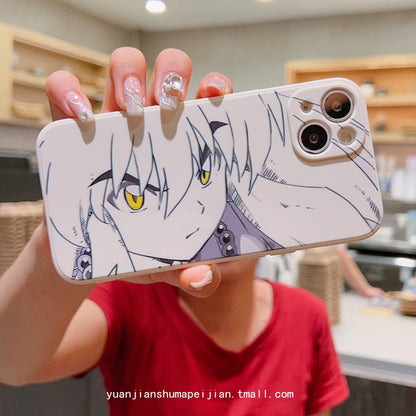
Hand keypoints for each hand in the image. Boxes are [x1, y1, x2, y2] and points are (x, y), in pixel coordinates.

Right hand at [44, 47, 232, 296]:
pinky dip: (67, 92)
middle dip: (172, 74)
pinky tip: (79, 117)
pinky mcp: (74, 129)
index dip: (216, 87)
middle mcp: (153, 125)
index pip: (208, 100)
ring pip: (124, 66)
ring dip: (128, 75)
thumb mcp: (170, 261)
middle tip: (169, 110)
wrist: (93, 253)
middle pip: (169, 69)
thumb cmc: (140, 247)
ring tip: (131, 113)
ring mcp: (114, 122)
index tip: (216, 97)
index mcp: (185, 147)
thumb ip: (192, 271)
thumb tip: (202, 279)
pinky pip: (64, 91)